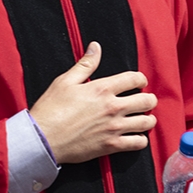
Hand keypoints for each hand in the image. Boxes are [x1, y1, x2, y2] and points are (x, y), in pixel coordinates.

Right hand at [30, 41, 157, 163]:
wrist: (43, 139)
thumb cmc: (51, 109)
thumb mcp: (65, 81)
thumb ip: (86, 64)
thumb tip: (96, 46)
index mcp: (102, 88)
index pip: (134, 78)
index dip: (141, 79)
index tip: (139, 82)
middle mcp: (112, 107)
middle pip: (146, 101)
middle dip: (149, 99)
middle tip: (146, 100)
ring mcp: (114, 127)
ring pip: (146, 122)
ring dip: (149, 119)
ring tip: (144, 118)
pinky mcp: (111, 146)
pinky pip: (138, 143)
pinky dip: (141, 139)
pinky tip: (136, 136)